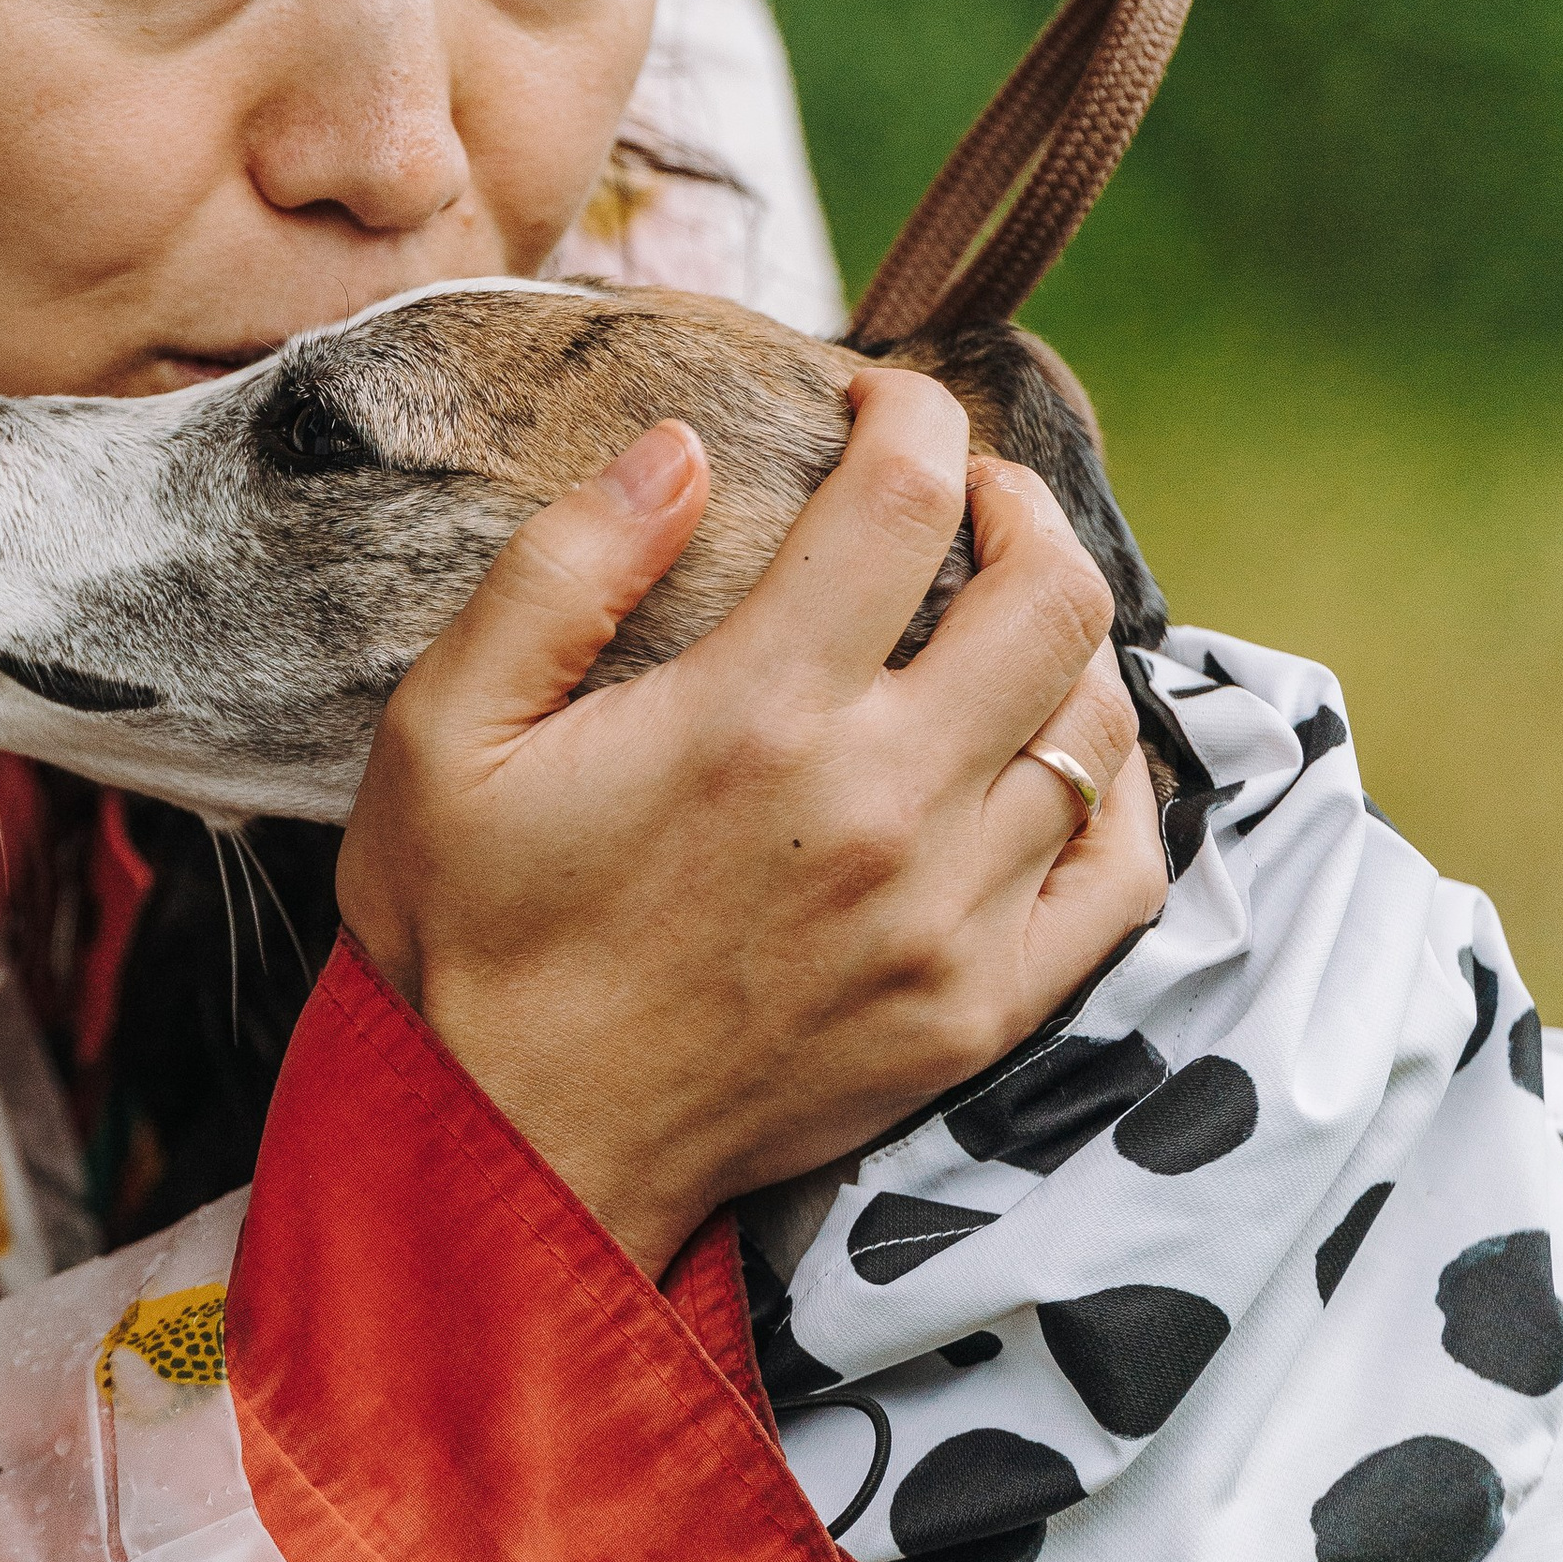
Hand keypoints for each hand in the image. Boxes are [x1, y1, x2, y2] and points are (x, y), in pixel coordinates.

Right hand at [337, 366, 1165, 1279]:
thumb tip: (682, 447)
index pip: (906, 498)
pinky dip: (1116, 789)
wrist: (513, 1160)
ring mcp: (947, 920)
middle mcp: (879, 808)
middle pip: (1051, 594)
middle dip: (1022, 505)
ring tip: (1001, 612)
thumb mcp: (442, 732)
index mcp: (752, 717)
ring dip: (1065, 636)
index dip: (912, 413)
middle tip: (967, 494)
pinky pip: (1121, 873)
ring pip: (1095, 722)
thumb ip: (559, 571)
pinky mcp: (979, 1011)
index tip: (881, 401)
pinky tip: (1061, 751)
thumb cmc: (466, 942)